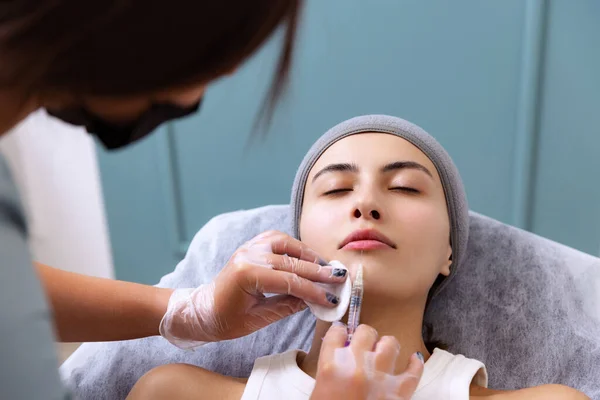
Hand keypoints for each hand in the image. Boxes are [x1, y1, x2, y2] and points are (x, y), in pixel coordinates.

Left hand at [159, 230, 346, 348]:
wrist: (201, 310)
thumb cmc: (224, 320)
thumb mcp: (256, 320)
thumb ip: (286, 307)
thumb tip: (314, 300)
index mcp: (247, 274)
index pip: (290, 281)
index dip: (314, 290)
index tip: (332, 299)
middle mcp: (248, 255)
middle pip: (292, 261)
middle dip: (319, 271)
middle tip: (339, 279)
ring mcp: (249, 247)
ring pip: (287, 244)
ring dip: (309, 255)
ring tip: (327, 268)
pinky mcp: (251, 246)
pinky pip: (278, 239)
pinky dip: (295, 246)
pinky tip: (308, 257)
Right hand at [310, 323, 423, 399]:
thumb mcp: (319, 391)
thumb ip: (329, 370)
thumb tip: (342, 355)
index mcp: (330, 366)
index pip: (336, 332)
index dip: (340, 332)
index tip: (342, 335)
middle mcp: (355, 366)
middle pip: (365, 332)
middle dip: (364, 336)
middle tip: (362, 345)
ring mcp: (379, 378)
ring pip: (390, 343)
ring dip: (386, 346)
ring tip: (383, 352)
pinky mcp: (399, 394)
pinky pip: (413, 371)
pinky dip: (415, 364)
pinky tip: (414, 360)